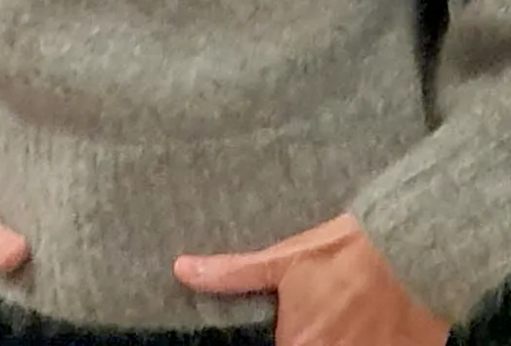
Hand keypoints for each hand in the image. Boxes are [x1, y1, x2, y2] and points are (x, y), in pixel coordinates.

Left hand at [174, 212, 448, 345]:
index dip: (279, 341)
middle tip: (311, 315)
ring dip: (330, 340)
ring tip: (334, 316)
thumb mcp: (283, 259)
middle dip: (305, 338)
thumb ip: (232, 274)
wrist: (410, 254)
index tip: (284, 330)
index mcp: (300, 344)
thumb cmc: (342, 253)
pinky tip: (359, 328)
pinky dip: (362, 342)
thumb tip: (181, 270)